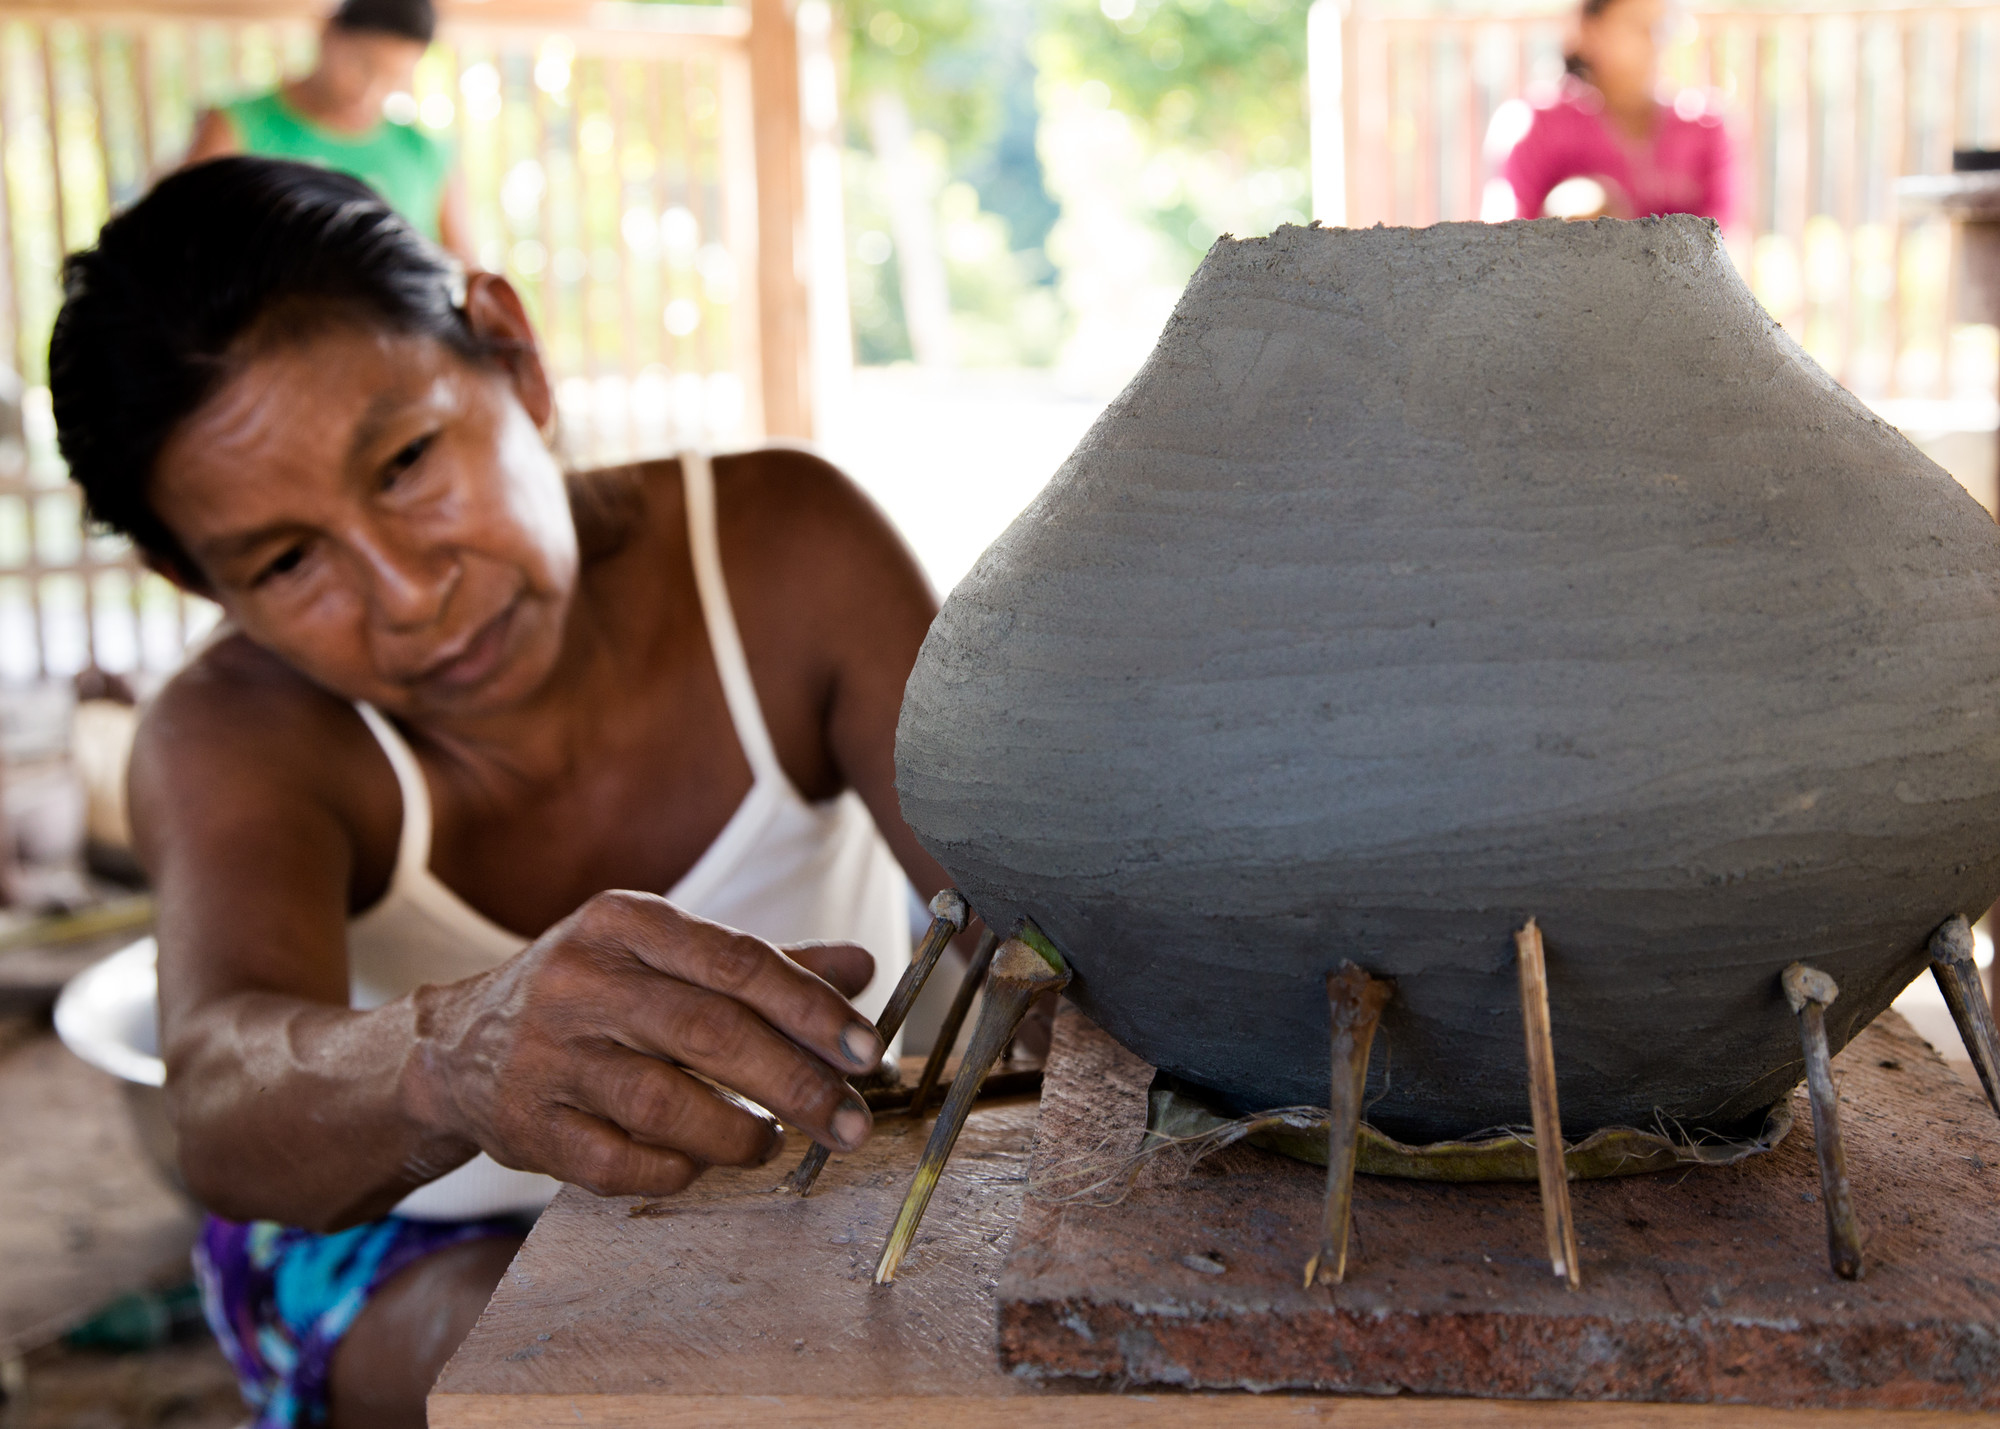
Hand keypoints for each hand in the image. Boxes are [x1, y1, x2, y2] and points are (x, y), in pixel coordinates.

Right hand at [404, 891, 884, 1198]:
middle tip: (851, 1121)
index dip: (812, 1009)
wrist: (457, 1047)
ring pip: (666, 1103)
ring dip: (739, 1134)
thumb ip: (764, 965)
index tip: (866, 1050)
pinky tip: (699, 1164)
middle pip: (711, 1034)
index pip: (739, 962)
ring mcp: (548, 1056)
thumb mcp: (666, 955)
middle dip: (797, 1084)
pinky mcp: (527, 1127)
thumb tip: (866, 966)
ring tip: (774, 1143)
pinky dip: (674, 1171)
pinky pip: (618, 1163)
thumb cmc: (593, 995)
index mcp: (626, 922)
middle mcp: (582, 980)